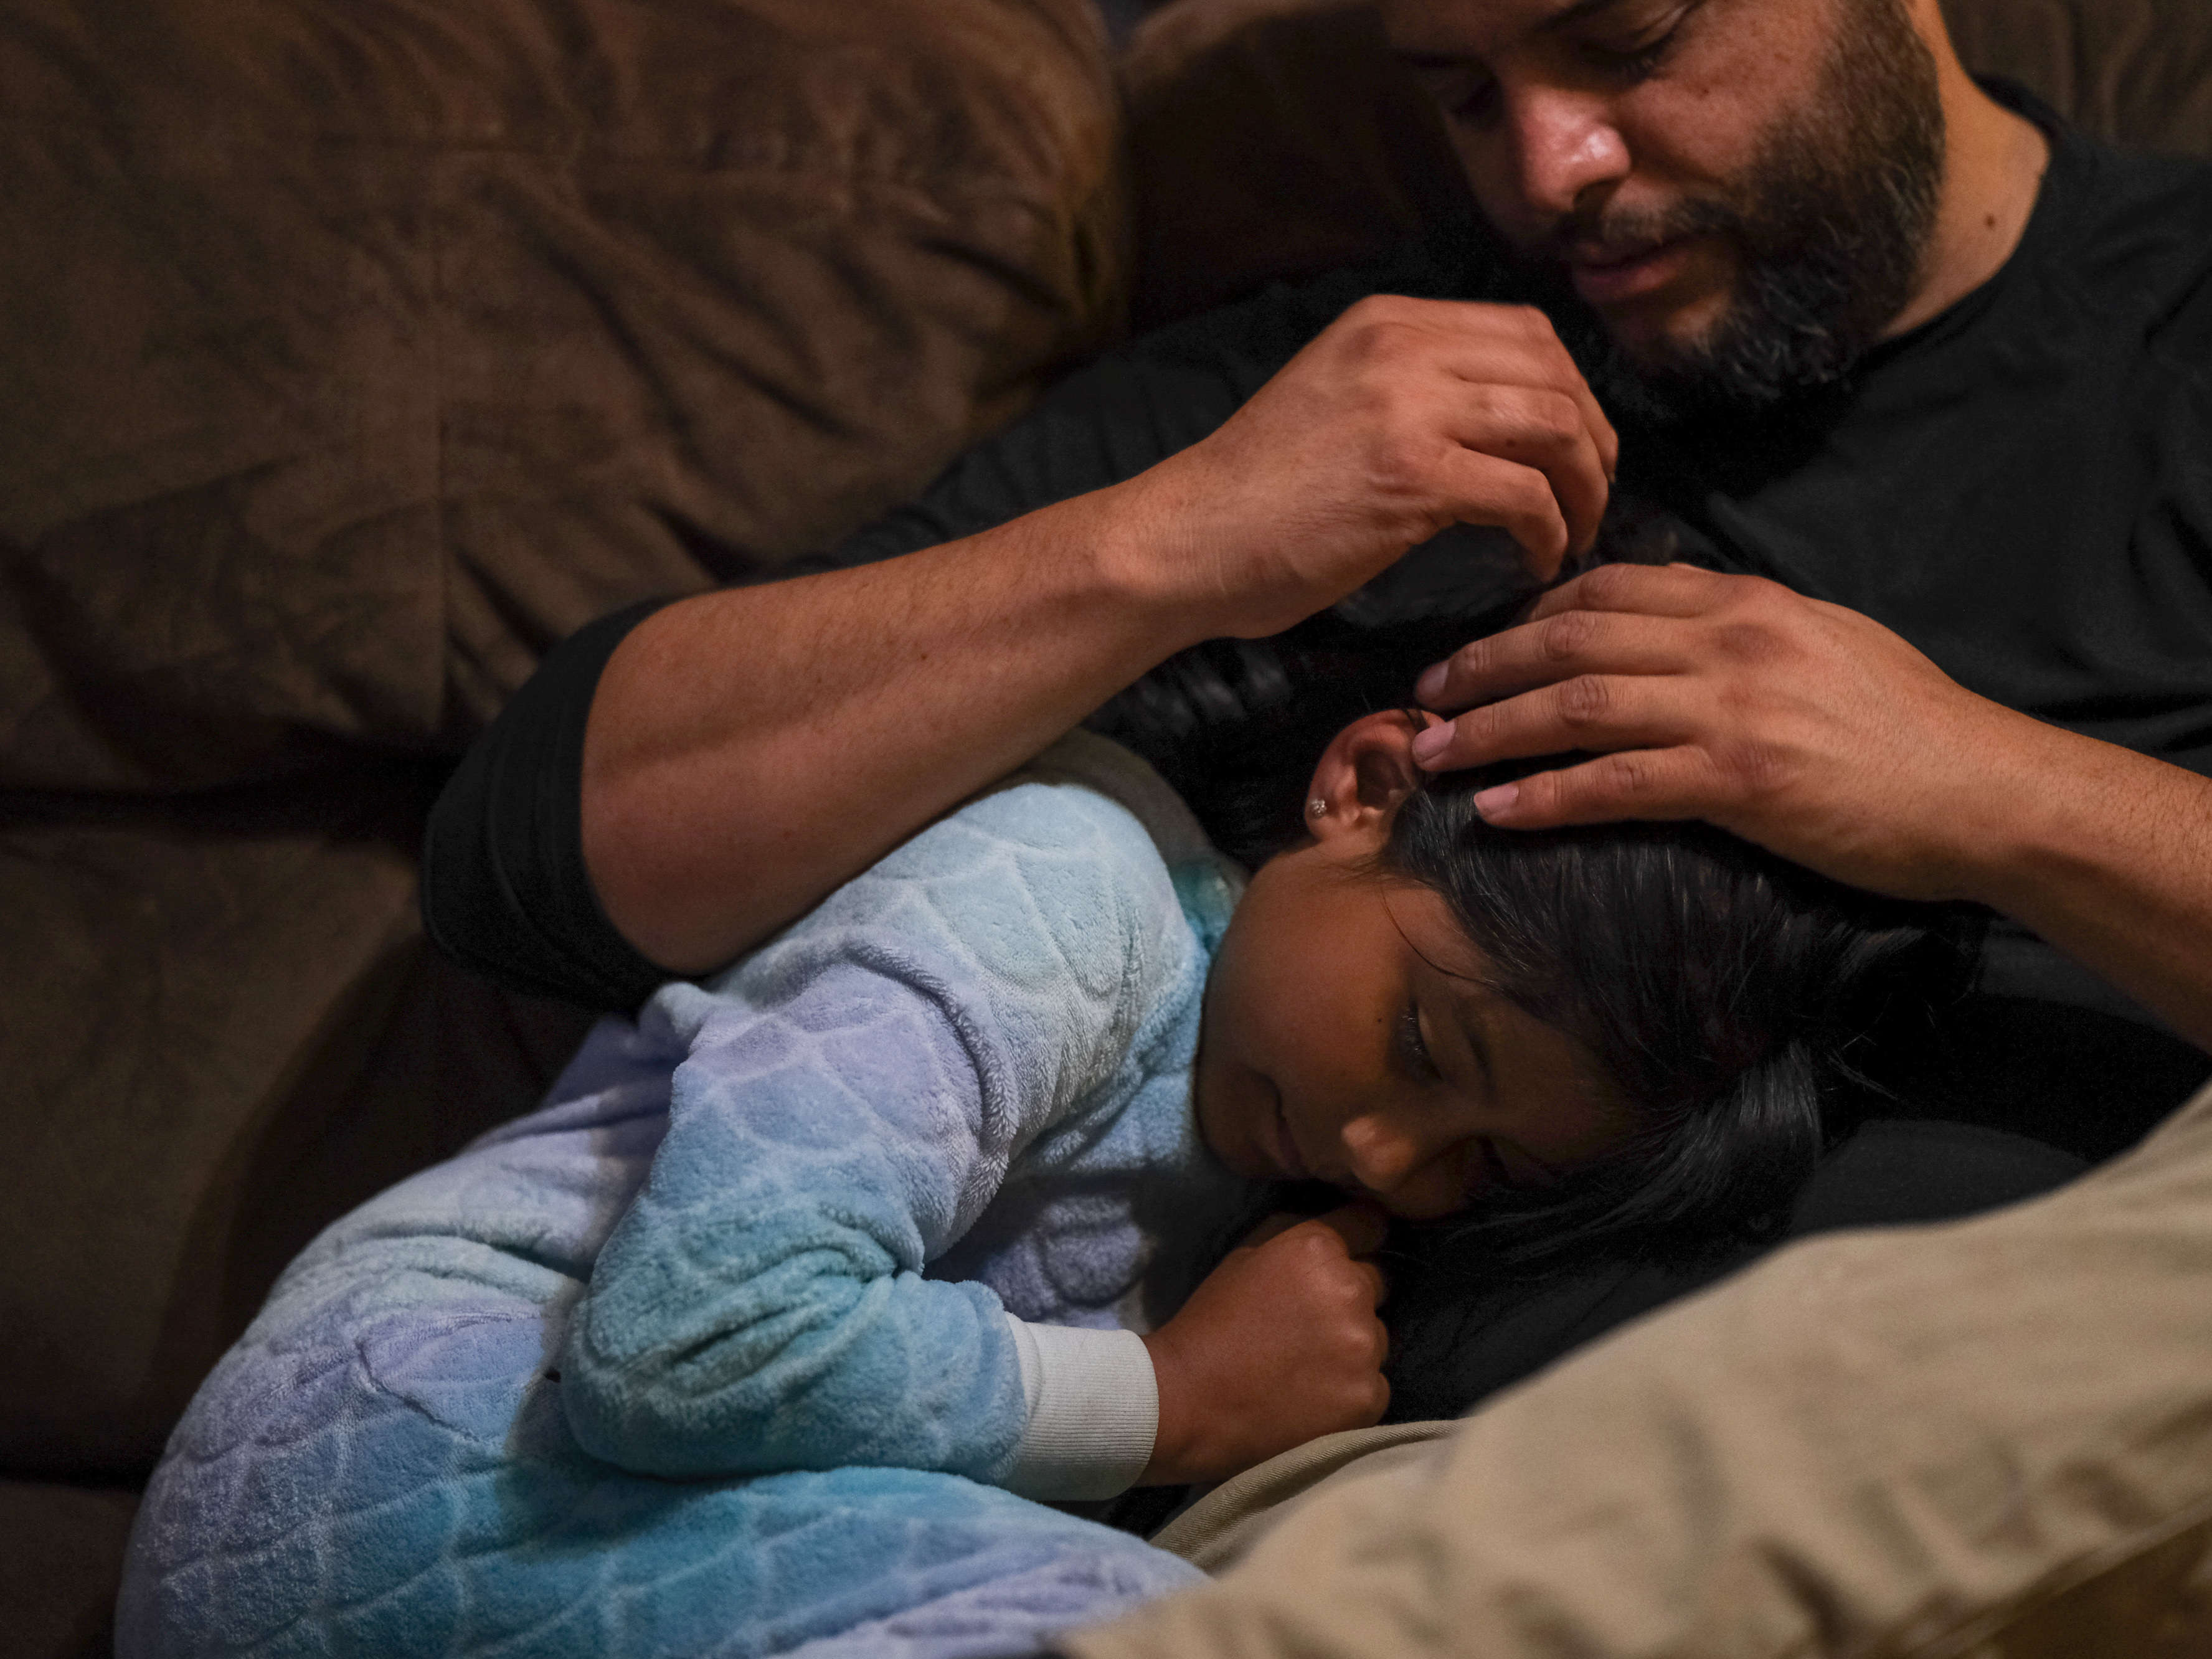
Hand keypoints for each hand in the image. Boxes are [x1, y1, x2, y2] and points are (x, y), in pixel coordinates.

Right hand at [1120, 296, 1617, 640]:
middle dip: (1594, 440)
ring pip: (1555, 426)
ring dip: (1584, 487)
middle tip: (1594, 496)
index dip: (1571, 391)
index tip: (1576, 448)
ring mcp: (1408, 407)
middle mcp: (1402, 347)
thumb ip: (1408, 386)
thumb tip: (1494, 413)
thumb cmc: (1256, 494)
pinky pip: (1525, 494)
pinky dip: (1550, 531)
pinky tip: (1536, 559)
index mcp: (1386, 322)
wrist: (1187, 539)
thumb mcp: (1336, 397)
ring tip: (1576, 530)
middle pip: (1554, 373)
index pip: (1526, 331)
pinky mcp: (1411, 476)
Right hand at [1140, 1205, 1390, 1485]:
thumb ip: (1295, 1235)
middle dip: (1348, 1297)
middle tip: (1305, 1325)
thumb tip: (1338, 1223)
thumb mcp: (1244, 1256)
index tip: (1337, 1263)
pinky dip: (1351, 1391)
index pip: (1370, 1226)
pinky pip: (1375, 1384)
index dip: (1355, 1242)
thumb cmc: (1210, 1323)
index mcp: (1318, 1249)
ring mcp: (1364, 1346)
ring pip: (1377, 1337)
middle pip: (1376, 1284)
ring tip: (1304, 1367)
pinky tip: (1312, 1399)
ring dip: (1351, 1346)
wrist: (1187, 1401)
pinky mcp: (1368, 1396)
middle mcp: (1351, 1290)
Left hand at [1405, 562, 2067, 902]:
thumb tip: (1671, 622)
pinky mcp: (1739, 782)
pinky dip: (1547, 795)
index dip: (1529, 613)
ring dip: (1493, 729)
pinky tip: (1497, 810)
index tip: (1484, 644)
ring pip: (1577, 705)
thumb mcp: (1822, 641)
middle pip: (1570, 638)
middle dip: (1484, 666)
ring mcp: (1731, 710)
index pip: (1608, 587)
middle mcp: (1727, 643)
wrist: (1983, 788)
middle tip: (1425, 695)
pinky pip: (1616, 784)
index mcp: (1743, 603)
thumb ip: (1739, 627)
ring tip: (1432, 754)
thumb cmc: (1905, 724)